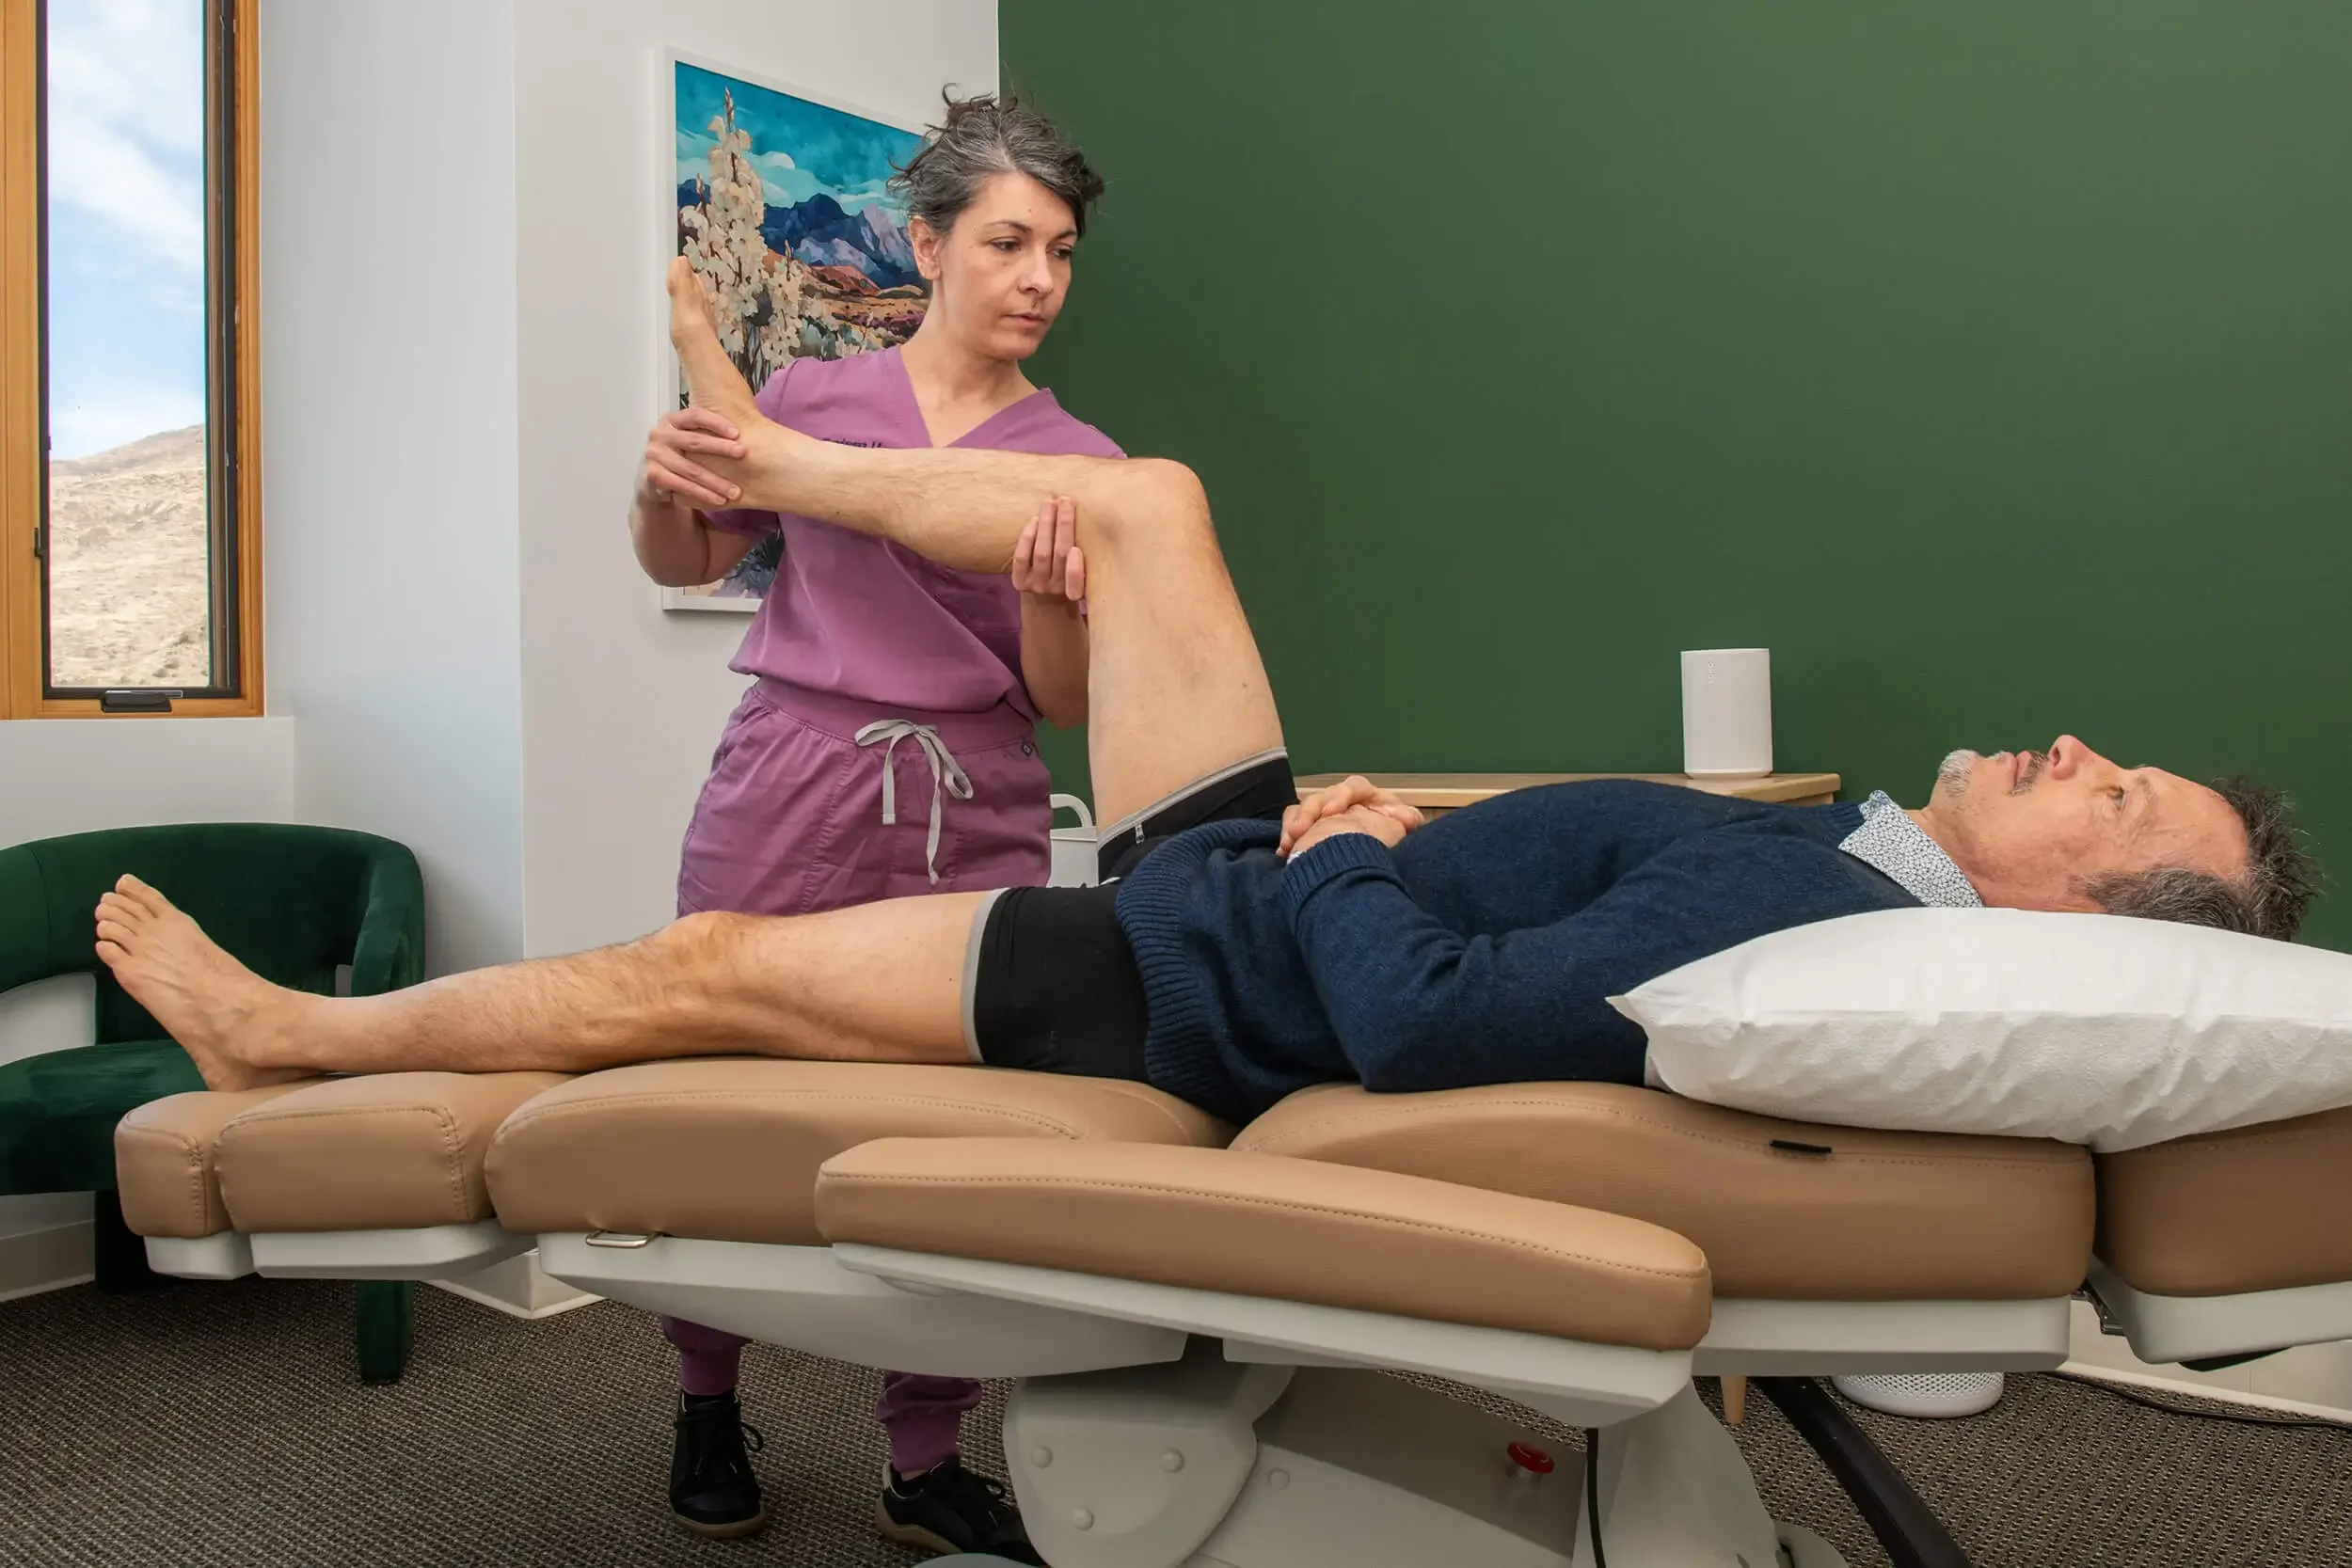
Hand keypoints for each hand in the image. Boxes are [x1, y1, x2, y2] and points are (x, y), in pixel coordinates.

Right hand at [641, 408, 746, 509]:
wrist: (655, 478)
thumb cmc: (681, 454)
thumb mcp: (690, 437)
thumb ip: (708, 430)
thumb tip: (747, 426)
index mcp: (671, 420)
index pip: (695, 416)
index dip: (716, 422)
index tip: (737, 432)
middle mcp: (660, 435)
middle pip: (694, 441)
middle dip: (721, 448)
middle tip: (743, 453)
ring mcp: (654, 455)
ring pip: (691, 470)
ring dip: (716, 482)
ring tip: (736, 491)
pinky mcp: (654, 476)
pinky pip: (683, 486)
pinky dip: (703, 494)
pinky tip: (719, 500)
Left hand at [1012, 496, 1084, 606]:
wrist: (1045, 599)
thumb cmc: (1070, 576)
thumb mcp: (1085, 572)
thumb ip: (1089, 554)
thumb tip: (1086, 512)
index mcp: (1077, 591)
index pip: (1076, 585)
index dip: (1074, 569)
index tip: (1077, 550)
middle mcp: (1056, 589)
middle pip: (1059, 555)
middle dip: (1064, 525)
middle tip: (1066, 501)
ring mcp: (1036, 585)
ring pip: (1041, 553)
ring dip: (1047, 524)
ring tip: (1050, 502)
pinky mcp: (1019, 581)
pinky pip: (1021, 557)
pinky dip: (1028, 537)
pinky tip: (1035, 519)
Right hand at [1280, 775, 1424, 855]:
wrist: (1365, 873)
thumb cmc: (1386, 845)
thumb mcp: (1401, 830)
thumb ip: (1407, 820)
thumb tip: (1408, 819)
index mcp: (1366, 798)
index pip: (1353, 787)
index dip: (1341, 796)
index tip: (1331, 812)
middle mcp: (1344, 803)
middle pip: (1322, 796)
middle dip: (1309, 812)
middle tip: (1300, 831)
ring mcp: (1324, 816)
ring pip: (1303, 809)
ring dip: (1294, 825)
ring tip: (1288, 844)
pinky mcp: (1308, 830)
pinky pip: (1292, 823)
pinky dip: (1287, 835)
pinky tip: (1284, 851)